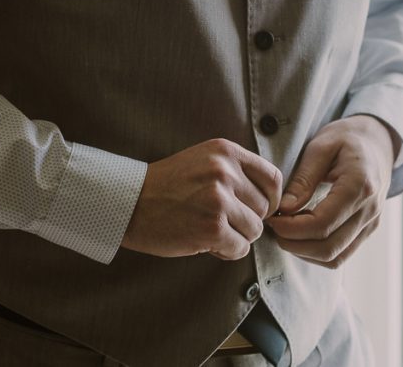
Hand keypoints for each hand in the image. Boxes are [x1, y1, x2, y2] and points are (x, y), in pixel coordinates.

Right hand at [120, 137, 282, 260]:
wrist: (129, 202)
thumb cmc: (165, 186)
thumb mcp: (202, 161)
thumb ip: (235, 172)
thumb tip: (273, 199)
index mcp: (225, 151)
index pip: (273, 177)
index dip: (270, 198)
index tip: (256, 209)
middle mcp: (224, 171)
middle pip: (265, 208)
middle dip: (247, 220)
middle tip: (220, 222)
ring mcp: (218, 199)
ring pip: (254, 230)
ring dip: (236, 237)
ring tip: (209, 231)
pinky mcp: (212, 227)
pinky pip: (240, 248)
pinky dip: (226, 251)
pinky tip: (205, 243)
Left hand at [265, 115, 394, 268]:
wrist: (377, 143)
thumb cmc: (345, 140)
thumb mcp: (320, 148)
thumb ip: (303, 180)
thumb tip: (285, 209)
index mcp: (359, 186)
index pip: (322, 224)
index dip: (291, 228)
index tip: (271, 218)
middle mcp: (370, 211)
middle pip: (328, 248)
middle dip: (293, 244)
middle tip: (273, 227)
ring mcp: (371, 224)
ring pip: (335, 258)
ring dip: (303, 251)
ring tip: (284, 231)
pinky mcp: (367, 231)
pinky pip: (341, 255)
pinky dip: (316, 253)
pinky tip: (300, 235)